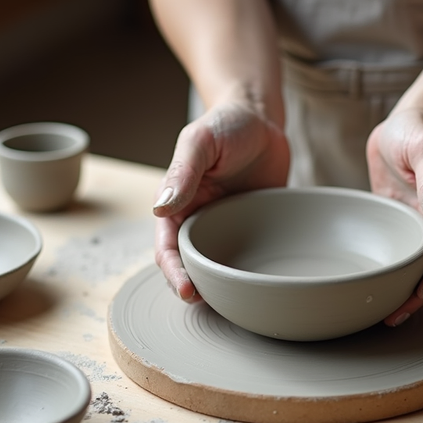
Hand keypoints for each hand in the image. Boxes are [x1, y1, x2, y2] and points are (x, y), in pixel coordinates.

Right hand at [152, 101, 289, 300]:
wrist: (262, 118)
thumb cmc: (226, 124)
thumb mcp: (200, 141)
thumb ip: (182, 172)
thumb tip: (159, 208)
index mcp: (177, 203)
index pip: (167, 247)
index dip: (173, 272)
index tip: (187, 290)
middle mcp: (199, 219)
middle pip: (189, 265)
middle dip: (194, 288)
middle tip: (212, 304)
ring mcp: (226, 226)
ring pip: (217, 266)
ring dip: (220, 286)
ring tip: (234, 302)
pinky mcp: (252, 228)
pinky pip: (246, 257)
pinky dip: (246, 273)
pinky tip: (259, 286)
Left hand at [366, 108, 422, 325]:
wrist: (406, 122)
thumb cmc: (419, 130)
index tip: (420, 293)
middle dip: (420, 293)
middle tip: (393, 316)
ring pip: (422, 264)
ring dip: (408, 288)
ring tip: (385, 313)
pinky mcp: (407, 223)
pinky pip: (405, 253)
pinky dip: (397, 271)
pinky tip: (380, 286)